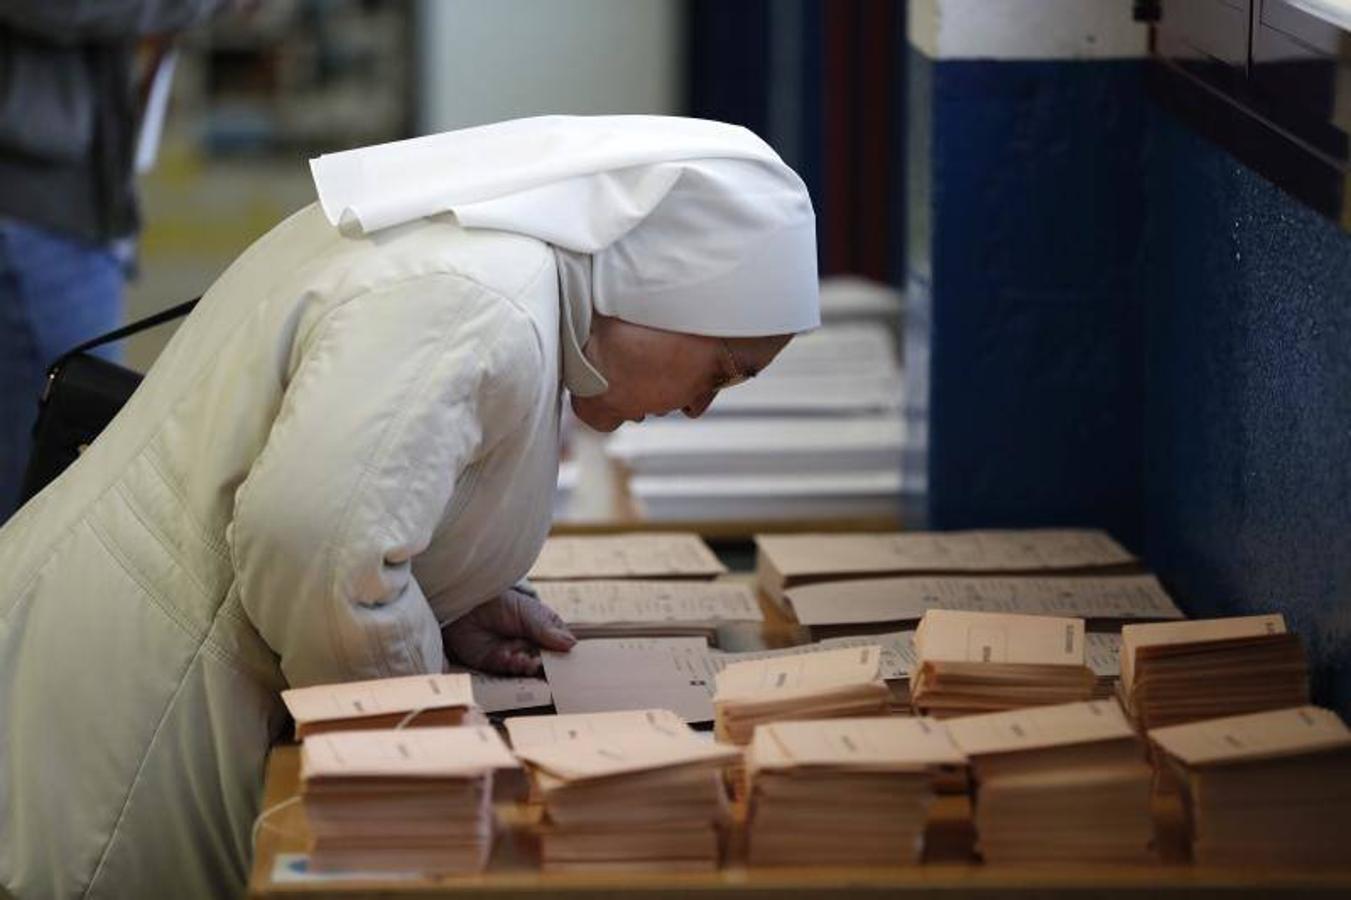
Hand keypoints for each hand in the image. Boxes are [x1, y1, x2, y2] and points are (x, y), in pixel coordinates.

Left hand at [442, 589, 575, 675]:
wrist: (466, 603)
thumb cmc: (501, 601)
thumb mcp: (528, 612)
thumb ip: (546, 629)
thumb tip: (572, 645)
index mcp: (544, 629)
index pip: (560, 646)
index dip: (565, 655)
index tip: (569, 663)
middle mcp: (530, 645)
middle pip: (546, 662)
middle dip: (547, 666)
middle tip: (546, 665)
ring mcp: (514, 655)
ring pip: (528, 669)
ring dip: (530, 667)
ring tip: (530, 662)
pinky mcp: (496, 665)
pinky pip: (508, 672)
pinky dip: (512, 667)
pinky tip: (512, 659)